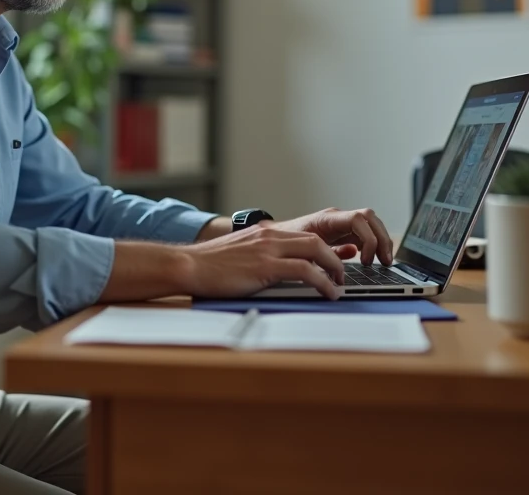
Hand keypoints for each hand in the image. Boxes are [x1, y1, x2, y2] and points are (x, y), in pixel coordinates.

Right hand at [179, 226, 345, 299]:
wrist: (188, 265)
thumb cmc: (208, 266)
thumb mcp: (240, 256)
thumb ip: (259, 258)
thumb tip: (276, 273)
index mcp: (265, 234)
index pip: (304, 236)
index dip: (325, 250)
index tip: (333, 263)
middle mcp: (269, 237)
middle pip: (316, 240)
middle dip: (334, 258)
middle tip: (340, 276)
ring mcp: (268, 250)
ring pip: (315, 250)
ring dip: (333, 269)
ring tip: (338, 285)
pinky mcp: (265, 266)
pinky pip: (305, 271)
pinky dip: (322, 282)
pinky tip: (327, 293)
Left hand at [272, 207, 393, 266]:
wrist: (271, 239)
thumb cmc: (282, 243)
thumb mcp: (299, 254)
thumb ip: (318, 262)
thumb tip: (337, 275)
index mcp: (326, 220)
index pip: (357, 219)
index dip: (368, 239)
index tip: (365, 261)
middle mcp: (336, 219)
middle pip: (370, 218)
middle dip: (382, 239)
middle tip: (384, 261)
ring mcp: (340, 226)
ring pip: (370, 225)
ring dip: (380, 242)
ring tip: (383, 261)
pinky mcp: (341, 234)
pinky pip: (363, 235)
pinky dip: (371, 246)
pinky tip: (371, 260)